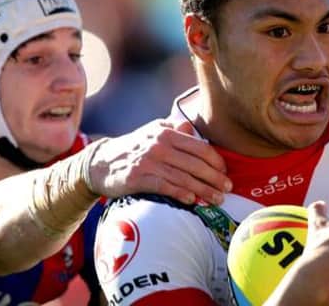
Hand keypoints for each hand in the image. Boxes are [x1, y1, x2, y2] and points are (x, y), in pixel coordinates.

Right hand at [87, 119, 230, 203]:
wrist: (100, 162)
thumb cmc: (133, 147)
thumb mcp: (152, 131)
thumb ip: (173, 129)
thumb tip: (192, 128)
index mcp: (166, 132)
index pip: (199, 147)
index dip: (216, 161)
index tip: (225, 172)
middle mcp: (159, 145)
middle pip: (195, 164)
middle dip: (215, 178)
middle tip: (227, 189)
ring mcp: (149, 162)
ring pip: (184, 177)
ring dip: (204, 190)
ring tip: (216, 199)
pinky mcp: (139, 178)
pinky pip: (166, 186)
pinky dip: (181, 193)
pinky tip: (192, 200)